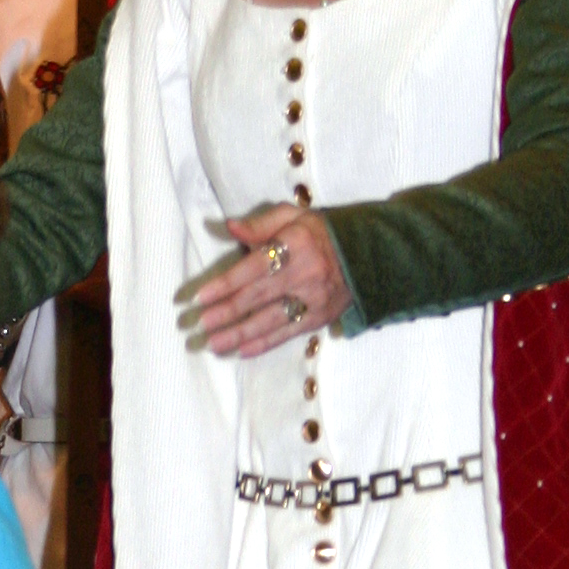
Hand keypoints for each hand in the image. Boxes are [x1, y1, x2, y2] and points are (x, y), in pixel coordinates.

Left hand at [182, 205, 351, 357]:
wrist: (367, 255)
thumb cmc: (321, 234)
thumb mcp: (294, 217)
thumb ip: (261, 224)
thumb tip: (230, 227)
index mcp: (295, 244)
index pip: (253, 267)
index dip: (225, 283)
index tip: (201, 296)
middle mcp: (304, 273)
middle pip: (258, 297)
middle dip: (226, 312)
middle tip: (201, 324)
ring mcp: (313, 299)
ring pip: (270, 320)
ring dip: (239, 334)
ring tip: (214, 344)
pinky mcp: (320, 318)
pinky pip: (287, 333)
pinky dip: (264, 344)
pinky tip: (242, 351)